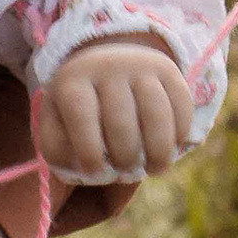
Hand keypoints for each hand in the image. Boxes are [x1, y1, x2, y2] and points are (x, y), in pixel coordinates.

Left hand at [36, 37, 193, 185]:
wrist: (106, 66)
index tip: (95, 172)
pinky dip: (179, 132)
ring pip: (155, 114)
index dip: (88, 147)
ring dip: (158, 150)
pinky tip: (172, 147)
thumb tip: (79, 170)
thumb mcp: (58, 121)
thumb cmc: (79, 110)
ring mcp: (139, 65)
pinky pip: (180, 106)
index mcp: (72, 80)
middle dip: (124, 156)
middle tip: (124, 173)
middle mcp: (106, 66)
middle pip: (121, 119)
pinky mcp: (167, 70)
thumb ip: (58, 148)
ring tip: (154, 170)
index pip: (80, 112)